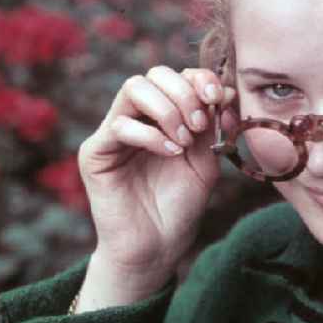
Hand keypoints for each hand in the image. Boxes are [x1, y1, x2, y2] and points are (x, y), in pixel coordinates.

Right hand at [77, 65, 237, 284]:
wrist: (158, 248)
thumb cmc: (180, 206)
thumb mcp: (205, 161)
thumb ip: (212, 126)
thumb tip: (227, 89)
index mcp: (163, 116)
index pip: (176, 77)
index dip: (200, 79)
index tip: (219, 98)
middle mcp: (136, 118)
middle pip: (154, 74)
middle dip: (184, 92)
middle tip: (199, 125)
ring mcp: (113, 133)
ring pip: (133, 88)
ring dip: (167, 110)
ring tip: (184, 141)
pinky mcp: (95, 153)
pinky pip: (120, 125)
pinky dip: (151, 135)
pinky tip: (171, 154)